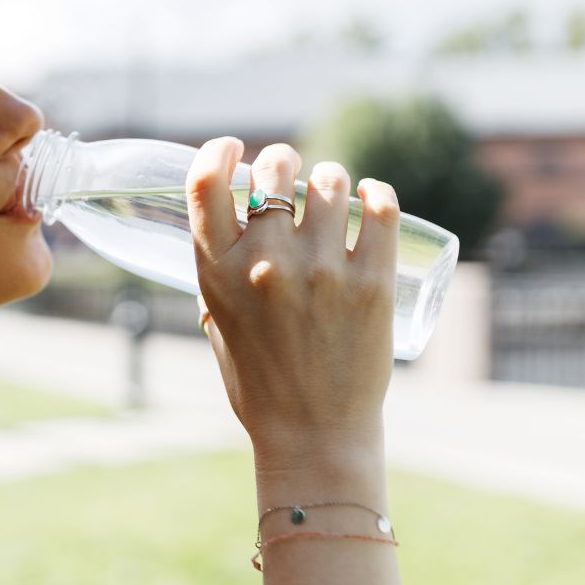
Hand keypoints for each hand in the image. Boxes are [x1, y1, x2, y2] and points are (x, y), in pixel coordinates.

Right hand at [187, 138, 400, 458]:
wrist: (312, 434)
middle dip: (282, 161)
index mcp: (217, 273)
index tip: (234, 150)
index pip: (206, 182)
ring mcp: (321, 271)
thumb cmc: (259, 382)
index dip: (220, 151)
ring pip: (329, 182)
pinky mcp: (371, 283)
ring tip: (331, 193)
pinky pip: (378, 209)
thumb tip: (237, 232)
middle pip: (274, 170)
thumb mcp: (217, 322)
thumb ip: (221, 275)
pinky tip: (370, 197)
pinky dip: (374, 193)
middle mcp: (265, 264)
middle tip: (289, 173)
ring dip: (328, 179)